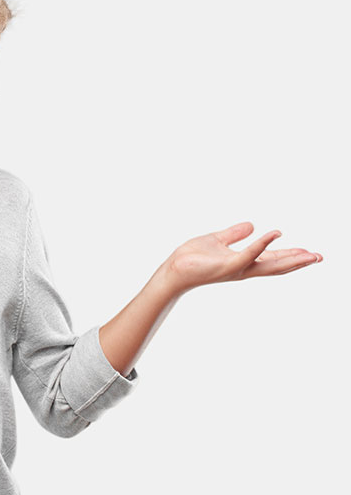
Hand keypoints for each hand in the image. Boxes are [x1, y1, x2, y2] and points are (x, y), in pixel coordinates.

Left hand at [163, 221, 321, 293]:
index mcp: (242, 262)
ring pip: (268, 263)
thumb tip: (252, 225)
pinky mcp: (227, 265)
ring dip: (289, 258)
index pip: (272, 259)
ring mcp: (237, 268)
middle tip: (319, 257)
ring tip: (309, 254)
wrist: (174, 270)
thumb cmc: (192, 258)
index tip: (310, 253)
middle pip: (276, 266)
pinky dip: (262, 244)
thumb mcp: (217, 240)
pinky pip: (248, 253)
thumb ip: (235, 234)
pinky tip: (274, 234)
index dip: (291, 256)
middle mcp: (243, 268)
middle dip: (298, 262)